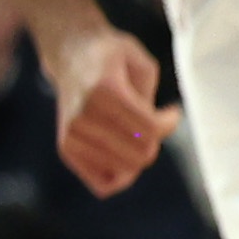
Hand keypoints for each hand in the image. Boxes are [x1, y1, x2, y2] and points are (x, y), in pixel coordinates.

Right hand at [47, 24, 171, 194]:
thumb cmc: (112, 57)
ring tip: (136, 133)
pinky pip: (103, 183)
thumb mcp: (141, 63)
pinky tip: (124, 153)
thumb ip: (151, 98)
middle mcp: (83, 116)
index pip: (149, 129)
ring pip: (125, 171)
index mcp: (104, 91)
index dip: (169, 124)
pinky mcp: (66, 149)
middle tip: (152, 122)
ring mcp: (71, 135)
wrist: (70, 55)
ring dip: (139, 156)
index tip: (171, 111)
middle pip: (140, 154)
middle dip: (155, 142)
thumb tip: (153, 135)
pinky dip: (121, 175)